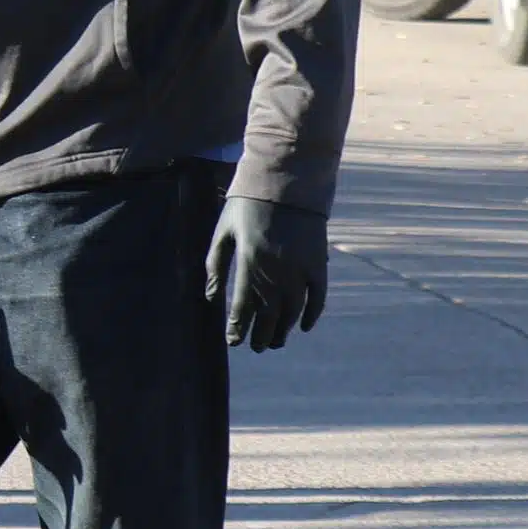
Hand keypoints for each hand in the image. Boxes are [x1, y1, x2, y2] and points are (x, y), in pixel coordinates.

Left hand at [205, 194, 327, 351]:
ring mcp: (300, 268)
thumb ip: (215, 264)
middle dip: (262, 335)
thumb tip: (209, 298)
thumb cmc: (248, 205)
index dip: (238, 327)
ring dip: (284, 330)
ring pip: (292, 310)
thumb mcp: (224, 231)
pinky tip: (302, 327)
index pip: (243, 306)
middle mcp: (276, 270)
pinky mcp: (318, 263)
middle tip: (256, 347)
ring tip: (275, 342)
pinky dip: (311, 315)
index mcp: (249, 262)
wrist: (288, 181)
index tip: (233, 342)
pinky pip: (317, 297)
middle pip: (269, 314)